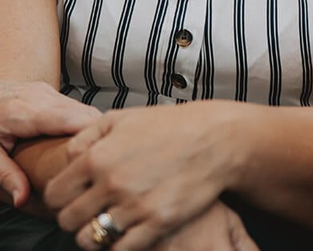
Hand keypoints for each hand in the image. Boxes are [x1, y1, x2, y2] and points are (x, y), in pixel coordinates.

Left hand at [0, 81, 99, 207]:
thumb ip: (6, 175)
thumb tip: (22, 200)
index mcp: (24, 112)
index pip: (70, 120)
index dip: (91, 135)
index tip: (104, 154)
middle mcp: (41, 96)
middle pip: (84, 113)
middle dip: (98, 134)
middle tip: (108, 159)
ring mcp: (47, 91)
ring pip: (83, 108)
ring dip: (93, 128)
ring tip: (100, 152)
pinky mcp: (48, 91)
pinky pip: (75, 106)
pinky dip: (84, 122)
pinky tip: (84, 140)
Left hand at [45, 102, 237, 250]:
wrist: (216, 138)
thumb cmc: (171, 125)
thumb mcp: (124, 117)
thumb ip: (87, 136)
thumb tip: (65, 158)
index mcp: (99, 156)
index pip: (54, 194)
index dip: (61, 197)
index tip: (74, 195)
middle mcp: (112, 183)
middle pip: (68, 220)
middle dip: (76, 216)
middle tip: (93, 208)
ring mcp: (135, 205)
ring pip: (91, 239)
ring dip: (95, 233)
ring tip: (110, 220)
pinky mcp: (157, 222)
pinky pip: (120, 249)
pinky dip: (119, 244)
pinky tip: (129, 229)